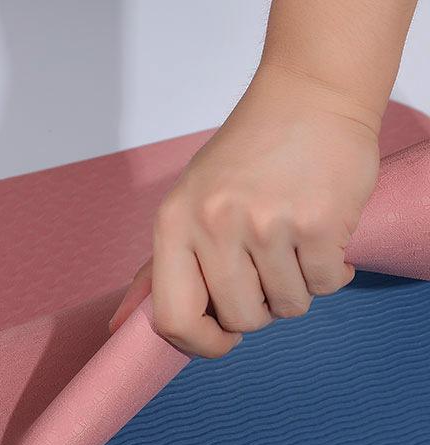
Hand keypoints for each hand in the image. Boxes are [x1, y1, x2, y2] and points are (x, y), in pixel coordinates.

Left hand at [109, 66, 381, 356]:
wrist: (311, 94)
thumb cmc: (244, 158)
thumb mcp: (186, 204)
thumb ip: (158, 267)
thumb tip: (120, 323)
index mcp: (173, 225)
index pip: (172, 318)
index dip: (200, 344)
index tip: (221, 339)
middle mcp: (215, 225)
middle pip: (239, 319)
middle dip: (259, 312)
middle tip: (266, 276)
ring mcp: (267, 224)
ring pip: (287, 306)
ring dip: (295, 290)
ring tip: (293, 249)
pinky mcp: (319, 222)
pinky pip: (325, 285)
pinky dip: (330, 274)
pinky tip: (322, 240)